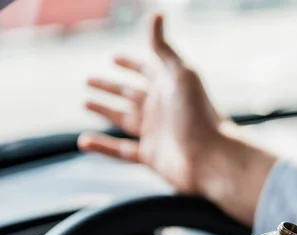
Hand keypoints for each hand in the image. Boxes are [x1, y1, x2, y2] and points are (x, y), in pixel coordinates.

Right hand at [79, 13, 275, 224]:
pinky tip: (82, 141)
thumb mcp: (180, 73)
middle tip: (89, 80)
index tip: (113, 58)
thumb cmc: (198, 112)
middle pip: (130, 95)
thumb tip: (157, 12)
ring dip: (104, 111)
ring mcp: (156, 133)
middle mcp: (161, 109)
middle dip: (111, 86)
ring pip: (124, 120)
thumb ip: (163, 46)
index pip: (146, 71)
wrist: (210, 156)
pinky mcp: (151, 156)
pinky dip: (101, 146)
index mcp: (169, 87)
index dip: (131, 64)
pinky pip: (120, 151)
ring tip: (85, 103)